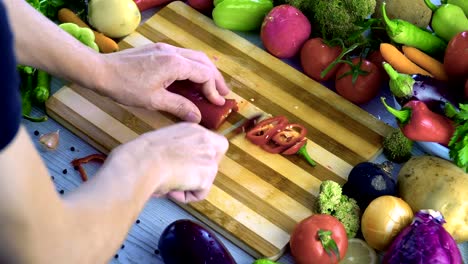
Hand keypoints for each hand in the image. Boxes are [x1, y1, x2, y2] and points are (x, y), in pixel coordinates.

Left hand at [94, 43, 229, 122]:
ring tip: (212, 86)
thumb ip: (179, 106)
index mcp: (174, 63)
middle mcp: (173, 52)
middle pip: (203, 62)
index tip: (218, 103)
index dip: (213, 90)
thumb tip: (197, 117)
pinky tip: (192, 78)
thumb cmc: (125, 87)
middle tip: (223, 93)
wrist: (100, 71)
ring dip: (206, 71)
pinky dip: (193, 67)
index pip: (203, 74)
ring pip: (194, 57)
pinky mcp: (158, 50)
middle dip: (215, 78)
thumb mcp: (154, 101)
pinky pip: (183, 57)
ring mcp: (165, 49)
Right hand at [103, 123, 227, 202]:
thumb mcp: (163, 140)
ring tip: (169, 182)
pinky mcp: (207, 176)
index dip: (201, 156)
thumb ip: (178, 147)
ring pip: (206, 178)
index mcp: (192, 128)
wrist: (142, 162)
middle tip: (180, 176)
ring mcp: (209, 157)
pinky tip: (172, 189)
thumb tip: (177, 162)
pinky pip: (200, 193)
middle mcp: (205, 140)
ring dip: (190, 184)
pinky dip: (186, 196)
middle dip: (200, 171)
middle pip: (215, 160)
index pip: (211, 143)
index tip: (186, 164)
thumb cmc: (141, 153)